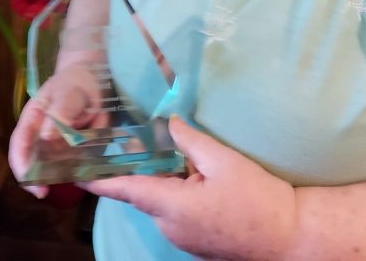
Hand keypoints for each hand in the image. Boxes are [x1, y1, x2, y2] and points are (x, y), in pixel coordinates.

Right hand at [9, 64, 104, 198]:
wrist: (92, 77)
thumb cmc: (75, 82)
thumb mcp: (69, 92)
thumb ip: (60, 111)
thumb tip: (46, 136)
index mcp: (32, 120)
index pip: (19, 147)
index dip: (23, 167)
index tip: (35, 185)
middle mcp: (41, 135)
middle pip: (35, 162)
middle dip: (44, 177)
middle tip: (56, 187)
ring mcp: (57, 142)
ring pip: (56, 165)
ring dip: (66, 172)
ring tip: (80, 174)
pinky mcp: (74, 146)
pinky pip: (76, 160)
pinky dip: (83, 165)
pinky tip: (91, 166)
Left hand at [82, 116, 296, 259]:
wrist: (286, 236)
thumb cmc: (256, 198)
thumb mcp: (224, 161)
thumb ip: (191, 141)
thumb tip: (168, 123)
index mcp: (171, 206)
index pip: (127, 189)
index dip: (101, 180)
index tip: (78, 170)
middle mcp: (169, 226)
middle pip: (148, 191)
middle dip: (150, 167)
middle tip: (151, 138)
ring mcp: (182, 238)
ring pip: (165, 201)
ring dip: (171, 179)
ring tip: (192, 157)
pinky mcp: (195, 242)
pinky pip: (178, 212)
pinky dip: (182, 193)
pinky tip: (204, 178)